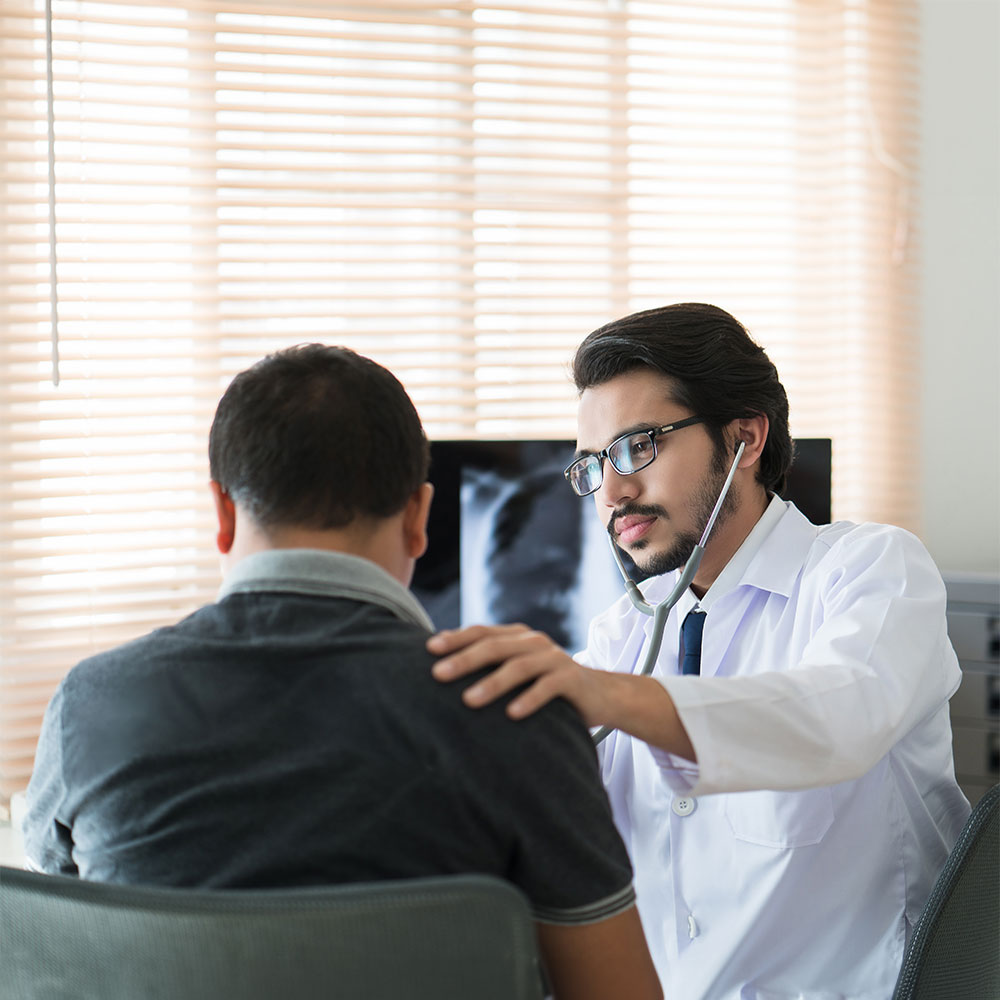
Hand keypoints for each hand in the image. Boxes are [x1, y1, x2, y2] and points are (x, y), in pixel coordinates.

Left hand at [428, 624, 608, 725]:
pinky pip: (548, 687)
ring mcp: (554, 658)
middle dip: (464, 659)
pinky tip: (512, 714)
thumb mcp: (517, 670)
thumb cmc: (545, 684)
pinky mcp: (572, 678)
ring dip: (492, 683)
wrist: (599, 694)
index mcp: (516, 636)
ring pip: (519, 667)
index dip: (455, 638)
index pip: (481, 632)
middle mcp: (533, 642)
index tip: (429, 650)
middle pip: (494, 647)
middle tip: (438, 674)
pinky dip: (529, 699)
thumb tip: (441, 667)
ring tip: (468, 700)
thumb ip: (489, 665)